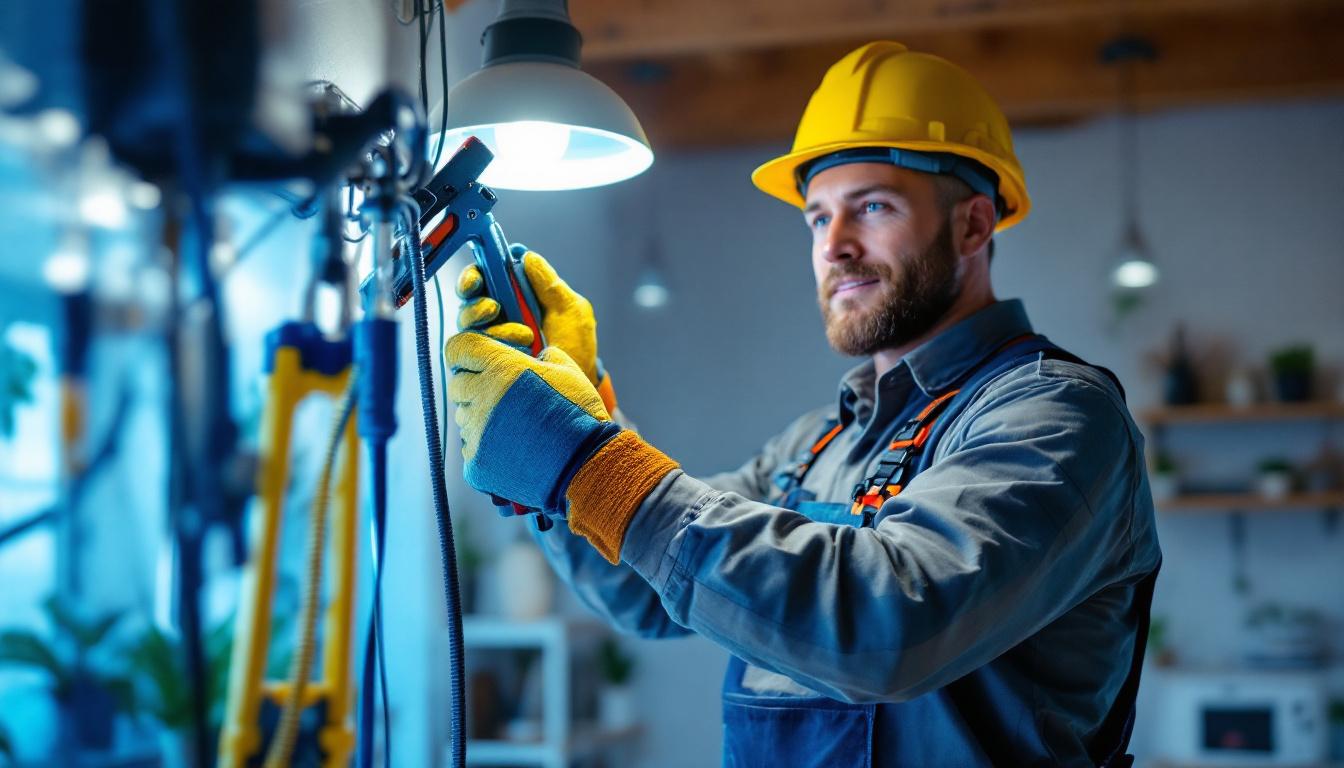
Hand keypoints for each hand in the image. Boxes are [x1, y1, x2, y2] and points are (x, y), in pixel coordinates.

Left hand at [445, 332, 618, 514]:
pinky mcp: (476, 461)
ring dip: (482, 418)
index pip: (459, 348)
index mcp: (501, 367)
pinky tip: (513, 450)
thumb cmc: (578, 413)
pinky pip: (470, 448)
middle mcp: (482, 396)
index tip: (476, 361)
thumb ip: (546, 356)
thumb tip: (538, 357)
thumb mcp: (568, 371)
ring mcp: (476, 431)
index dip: (466, 353)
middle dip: (475, 387)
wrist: (584, 464)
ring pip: (464, 418)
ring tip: (514, 428)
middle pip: (457, 385)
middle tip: (504, 399)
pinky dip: (486, 448)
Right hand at [455, 246, 617, 412]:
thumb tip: (527, 257)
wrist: (578, 387)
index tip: (477, 281)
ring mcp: (490, 341)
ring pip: (466, 328)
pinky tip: (510, 353)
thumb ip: (549, 285)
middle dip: (474, 303)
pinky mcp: (486, 364)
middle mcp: (497, 316)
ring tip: (519, 335)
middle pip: (467, 302)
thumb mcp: (570, 312)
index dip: (473, 276)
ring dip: (485, 327)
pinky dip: (486, 350)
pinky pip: (471, 354)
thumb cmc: (576, 346)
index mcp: (514, 296)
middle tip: (492, 308)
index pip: (484, 278)